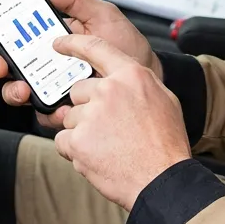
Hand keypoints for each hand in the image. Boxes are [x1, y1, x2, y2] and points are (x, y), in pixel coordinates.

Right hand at [0, 0, 158, 129]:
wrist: (148, 82)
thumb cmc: (128, 47)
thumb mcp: (102, 16)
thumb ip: (73, 0)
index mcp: (53, 36)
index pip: (16, 31)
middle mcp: (48, 61)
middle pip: (8, 62)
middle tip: (0, 61)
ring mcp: (52, 86)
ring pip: (18, 88)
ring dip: (13, 88)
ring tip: (24, 86)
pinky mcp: (61, 109)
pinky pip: (41, 112)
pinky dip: (43, 109)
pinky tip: (55, 104)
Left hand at [51, 34, 190, 210]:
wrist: (162, 180)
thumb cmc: (166, 145)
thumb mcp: (164, 100)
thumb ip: (138, 83)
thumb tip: (121, 79)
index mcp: (131, 76)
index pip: (96, 48)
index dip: (73, 43)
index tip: (59, 43)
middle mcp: (109, 90)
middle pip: (79, 91)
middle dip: (88, 108)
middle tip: (110, 129)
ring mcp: (91, 115)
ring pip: (71, 117)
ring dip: (82, 132)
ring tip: (108, 146)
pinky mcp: (78, 140)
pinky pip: (63, 140)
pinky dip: (74, 151)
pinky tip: (97, 157)